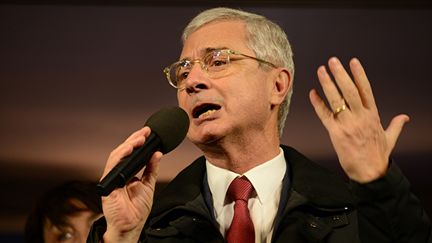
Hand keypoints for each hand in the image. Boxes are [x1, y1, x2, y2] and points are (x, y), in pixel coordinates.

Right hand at [100, 127, 161, 241]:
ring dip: (128, 145)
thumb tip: (157, 154)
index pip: (131, 154)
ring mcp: (111, 178)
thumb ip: (151, 169)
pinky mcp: (107, 184)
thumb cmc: (137, 210)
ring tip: (140, 138)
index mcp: (126, 174)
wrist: (131, 226)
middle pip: (123, 152)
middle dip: (134, 140)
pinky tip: (129, 148)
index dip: (138, 142)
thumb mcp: (148, 185)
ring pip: (116, 156)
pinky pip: (112, 165)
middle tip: (145, 132)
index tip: (148, 133)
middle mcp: (117, 174)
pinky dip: (120, 155)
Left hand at [309, 57, 408, 182]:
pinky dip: (318, 103)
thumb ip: (396, 125)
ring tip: (321, 71)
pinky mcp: (336, 133)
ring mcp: (348, 124)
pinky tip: (312, 93)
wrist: (370, 174)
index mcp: (373, 116)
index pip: (366, 90)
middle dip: (341, 74)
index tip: (353, 61)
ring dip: (328, 84)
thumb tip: (405, 117)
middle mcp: (361, 117)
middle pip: (350, 90)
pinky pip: (325, 115)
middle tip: (332, 61)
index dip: (359, 74)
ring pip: (336, 100)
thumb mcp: (390, 139)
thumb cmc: (378, 157)